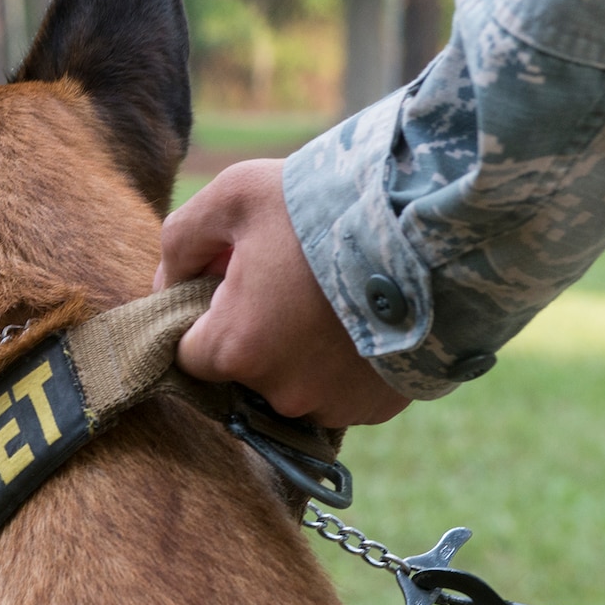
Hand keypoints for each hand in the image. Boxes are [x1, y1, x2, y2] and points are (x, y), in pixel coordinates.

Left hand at [154, 159, 409, 427]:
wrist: (437, 226)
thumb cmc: (326, 205)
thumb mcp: (232, 196)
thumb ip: (181, 240)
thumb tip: (167, 283)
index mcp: (236, 348)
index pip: (189, 351)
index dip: (202, 312)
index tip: (228, 278)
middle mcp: (281, 392)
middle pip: (244, 367)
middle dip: (253, 326)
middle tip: (287, 275)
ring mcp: (335, 406)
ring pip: (295, 380)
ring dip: (301, 348)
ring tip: (330, 293)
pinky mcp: (380, 408)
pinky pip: (343, 389)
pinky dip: (345, 361)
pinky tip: (362, 316)